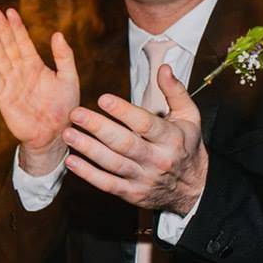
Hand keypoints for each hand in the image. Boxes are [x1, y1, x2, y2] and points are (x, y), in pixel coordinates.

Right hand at [0, 7, 78, 174]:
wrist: (54, 135)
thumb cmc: (64, 109)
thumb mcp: (69, 79)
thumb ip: (64, 57)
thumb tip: (57, 34)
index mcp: (36, 66)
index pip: (24, 42)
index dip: (16, 27)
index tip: (10, 11)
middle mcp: (21, 72)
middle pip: (8, 46)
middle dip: (2, 28)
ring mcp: (11, 83)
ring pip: (0, 57)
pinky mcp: (4, 96)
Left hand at [62, 64, 207, 215]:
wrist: (195, 189)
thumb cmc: (186, 146)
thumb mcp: (189, 117)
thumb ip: (175, 91)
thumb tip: (164, 68)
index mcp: (171, 138)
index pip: (145, 124)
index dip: (123, 112)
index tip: (102, 99)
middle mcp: (158, 159)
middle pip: (125, 143)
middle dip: (98, 128)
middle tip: (75, 113)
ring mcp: (144, 178)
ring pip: (113, 164)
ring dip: (88, 149)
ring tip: (68, 134)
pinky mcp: (132, 193)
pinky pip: (108, 184)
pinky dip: (88, 174)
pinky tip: (71, 161)